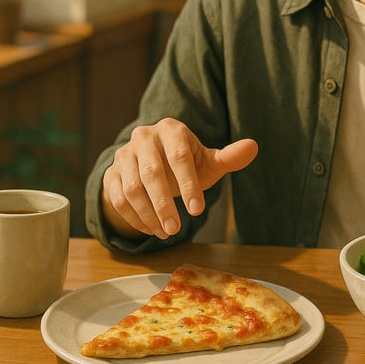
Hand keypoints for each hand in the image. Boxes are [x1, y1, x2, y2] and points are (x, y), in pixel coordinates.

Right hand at [101, 118, 257, 239]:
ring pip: (131, 188)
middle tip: (176, 229)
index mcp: (171, 130)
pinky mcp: (110, 173)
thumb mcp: (208, 161)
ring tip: (166, 233)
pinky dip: (134, 218)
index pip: (179, 157)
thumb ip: (229, 157)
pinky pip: (117, 198)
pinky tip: (151, 230)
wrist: (154, 164)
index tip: (197, 210)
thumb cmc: (187, 164)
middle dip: (164, 204)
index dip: (188, 184)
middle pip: (151, 173)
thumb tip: (253, 146)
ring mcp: (123, 155)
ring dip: (148, 214)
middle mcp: (143, 137)